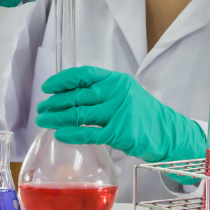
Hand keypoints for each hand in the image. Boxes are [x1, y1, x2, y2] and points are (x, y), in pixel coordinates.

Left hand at [35, 66, 205, 167]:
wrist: (167, 133)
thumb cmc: (142, 113)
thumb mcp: (124, 93)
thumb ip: (101, 90)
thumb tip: (68, 93)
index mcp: (116, 80)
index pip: (83, 75)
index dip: (62, 80)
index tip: (47, 87)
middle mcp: (117, 93)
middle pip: (77, 96)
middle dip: (55, 102)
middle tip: (41, 109)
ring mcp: (119, 113)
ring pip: (79, 114)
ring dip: (57, 118)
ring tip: (44, 121)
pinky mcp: (119, 133)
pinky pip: (89, 133)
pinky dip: (71, 134)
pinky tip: (59, 134)